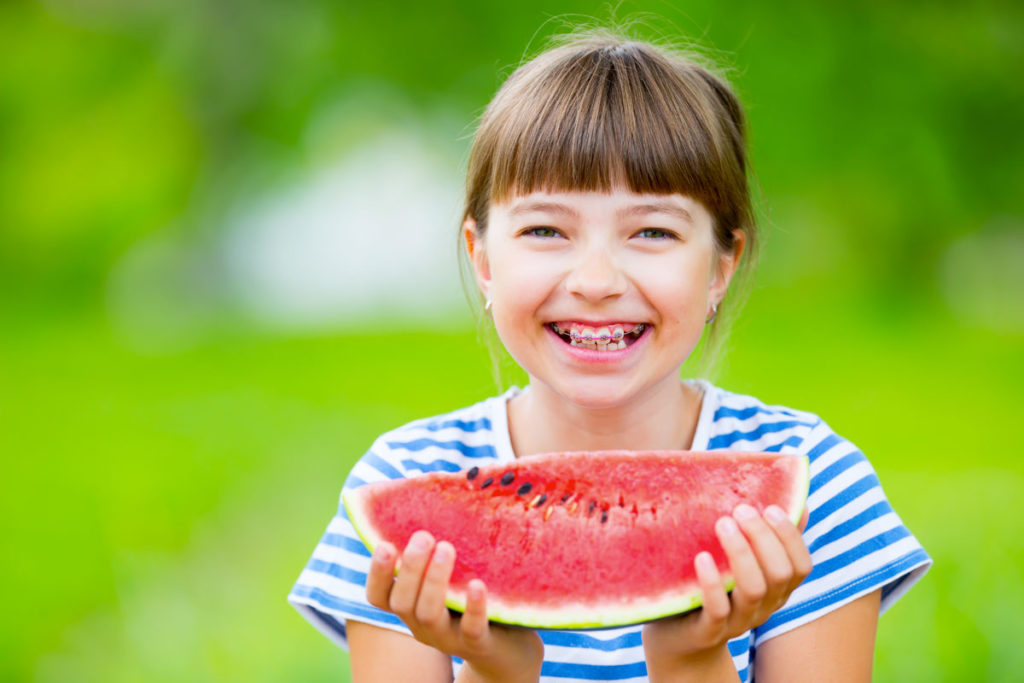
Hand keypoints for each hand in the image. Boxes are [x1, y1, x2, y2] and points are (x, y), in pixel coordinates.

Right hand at [366, 530, 543, 682]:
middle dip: (410, 568)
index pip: (379, 596)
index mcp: (412, 605)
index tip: (384, 544)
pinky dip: (472, 607)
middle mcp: (423, 624)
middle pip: (402, 602)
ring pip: (428, 615)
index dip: (376, 573)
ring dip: (434, 581)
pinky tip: (477, 584)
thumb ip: (436, 548)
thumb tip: (429, 486)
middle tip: (423, 536)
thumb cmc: (472, 598)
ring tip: (447, 548)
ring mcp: (448, 637)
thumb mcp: (451, 575)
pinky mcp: (479, 643)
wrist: (510, 646)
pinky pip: (471, 630)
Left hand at [642, 504, 811, 675]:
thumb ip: (765, 538)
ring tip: (723, 523)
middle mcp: (764, 607)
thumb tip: (799, 502)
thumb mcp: (738, 562)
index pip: (801, 566)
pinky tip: (702, 557)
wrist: (678, 637)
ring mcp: (738, 621)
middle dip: (763, 537)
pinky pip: (718, 610)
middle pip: (779, 574)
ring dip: (741, 553)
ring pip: (753, 590)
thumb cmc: (711, 587)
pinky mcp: (708, 631)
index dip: (791, 537)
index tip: (770, 507)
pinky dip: (712, 582)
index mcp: (776, 589)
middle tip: (740, 509)